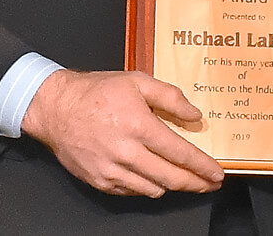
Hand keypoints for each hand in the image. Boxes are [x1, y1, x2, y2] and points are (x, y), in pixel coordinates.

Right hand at [20, 69, 224, 196]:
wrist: (55, 107)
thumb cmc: (96, 92)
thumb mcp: (137, 80)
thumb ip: (170, 97)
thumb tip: (194, 115)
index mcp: (138, 125)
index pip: (180, 154)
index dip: (202, 167)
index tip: (217, 174)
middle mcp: (126, 152)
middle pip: (171, 178)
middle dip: (195, 184)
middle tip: (209, 184)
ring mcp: (111, 170)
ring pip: (153, 189)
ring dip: (171, 185)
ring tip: (182, 178)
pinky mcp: (100, 181)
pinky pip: (132, 192)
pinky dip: (146, 186)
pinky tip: (152, 176)